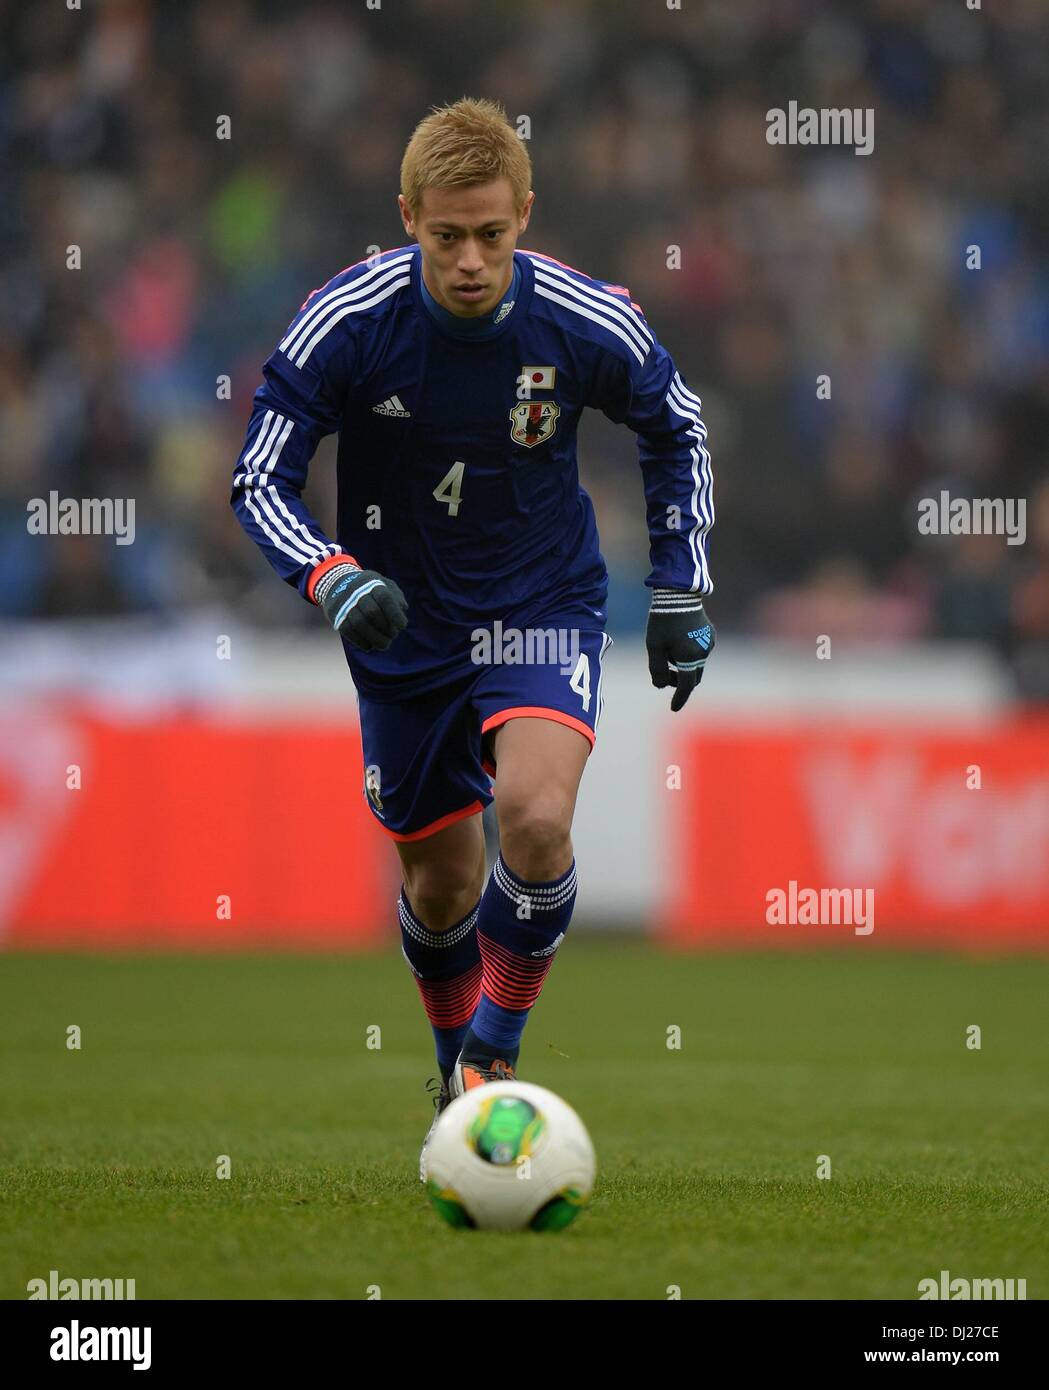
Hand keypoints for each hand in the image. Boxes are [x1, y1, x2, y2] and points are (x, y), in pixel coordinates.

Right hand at [313, 562, 407, 651]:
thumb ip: (396, 597)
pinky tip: (370, 646)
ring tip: (385, 645)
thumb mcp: (385, 585)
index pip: (384, 598)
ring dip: (375, 638)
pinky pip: (348, 631)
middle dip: (386, 627)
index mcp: (372, 583)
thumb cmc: (371, 588)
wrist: (338, 583)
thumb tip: (401, 611)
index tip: (402, 626)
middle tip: (393, 635)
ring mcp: (345, 604)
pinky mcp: (337, 616)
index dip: (394, 613)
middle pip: (372, 612)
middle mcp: (356, 592)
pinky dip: (360, 641)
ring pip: (359, 623)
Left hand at [645, 589, 715, 711]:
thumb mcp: (654, 646)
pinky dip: (690, 654)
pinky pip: (700, 651)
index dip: (679, 698)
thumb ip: (657, 669)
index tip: (673, 708)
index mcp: (690, 657)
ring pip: (696, 663)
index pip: (686, 686)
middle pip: (693, 676)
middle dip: (680, 680)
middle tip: (664, 675)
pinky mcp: (710, 634)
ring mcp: (709, 642)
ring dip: (684, 665)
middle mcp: (703, 652)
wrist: (678, 593)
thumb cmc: (663, 620)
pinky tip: (678, 641)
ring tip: (668, 650)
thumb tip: (660, 686)